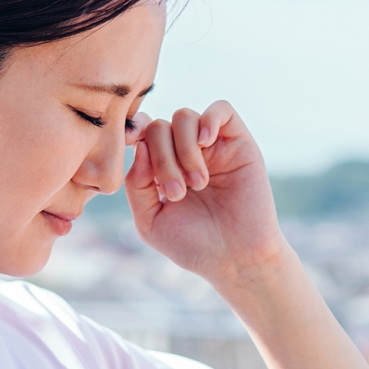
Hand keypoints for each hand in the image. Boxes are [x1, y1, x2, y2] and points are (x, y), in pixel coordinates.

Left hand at [126, 102, 286, 284]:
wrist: (236, 260)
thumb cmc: (194, 245)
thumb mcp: (150, 221)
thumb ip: (136, 185)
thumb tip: (139, 146)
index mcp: (160, 168)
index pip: (140, 134)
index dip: (132, 132)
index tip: (129, 143)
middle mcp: (184, 152)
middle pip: (159, 127)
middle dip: (162, 159)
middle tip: (177, 193)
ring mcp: (212, 146)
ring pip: (184, 117)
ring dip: (184, 149)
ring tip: (197, 184)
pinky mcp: (239, 143)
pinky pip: (221, 109)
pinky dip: (209, 120)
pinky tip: (205, 144)